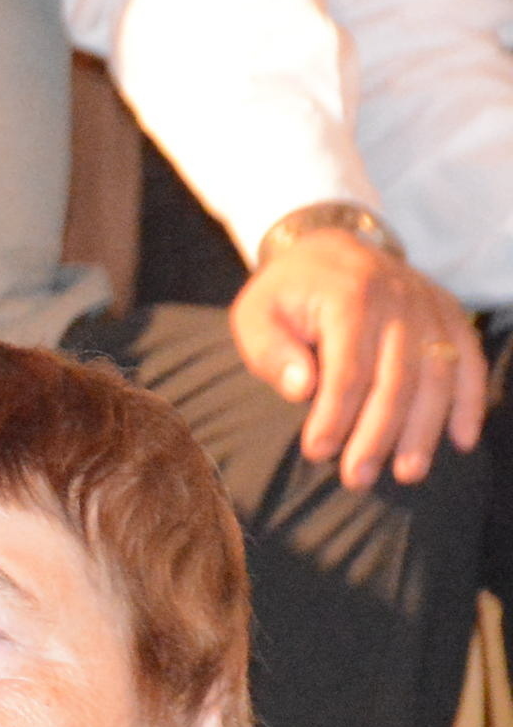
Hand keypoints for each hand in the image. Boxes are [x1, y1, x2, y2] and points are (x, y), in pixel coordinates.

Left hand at [226, 230, 483, 488]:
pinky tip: (461, 441)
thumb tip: (300, 390)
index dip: (335, 414)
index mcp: (348, 296)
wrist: (329, 248)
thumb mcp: (256, 314)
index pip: (347, 366)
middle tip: (358, 478)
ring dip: (424, 429)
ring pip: (437, 374)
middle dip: (378, 434)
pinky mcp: (449, 313)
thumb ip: (272, 351)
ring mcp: (429, 305)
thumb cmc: (286, 294)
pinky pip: (469, 360)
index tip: (318, 452)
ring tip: (407, 473)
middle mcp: (397, 298)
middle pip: (396, 376)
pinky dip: (470, 402)